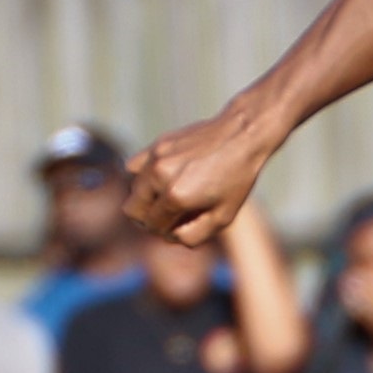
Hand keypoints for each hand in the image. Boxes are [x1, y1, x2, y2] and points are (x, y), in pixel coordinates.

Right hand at [129, 109, 279, 247]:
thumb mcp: (223, 218)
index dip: (166, 231)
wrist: (241, 135)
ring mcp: (155, 157)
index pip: (152, 226)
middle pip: (131, 211)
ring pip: (133, 190)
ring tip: (171, 195)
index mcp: (176, 196)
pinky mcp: (156, 144)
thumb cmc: (236, 179)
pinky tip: (164, 177)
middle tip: (171, 215)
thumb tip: (169, 235)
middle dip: (149, 218)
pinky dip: (144, 177)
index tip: (184, 223)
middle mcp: (159, 175)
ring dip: (147, 198)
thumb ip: (192, 237)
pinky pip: (134, 168)